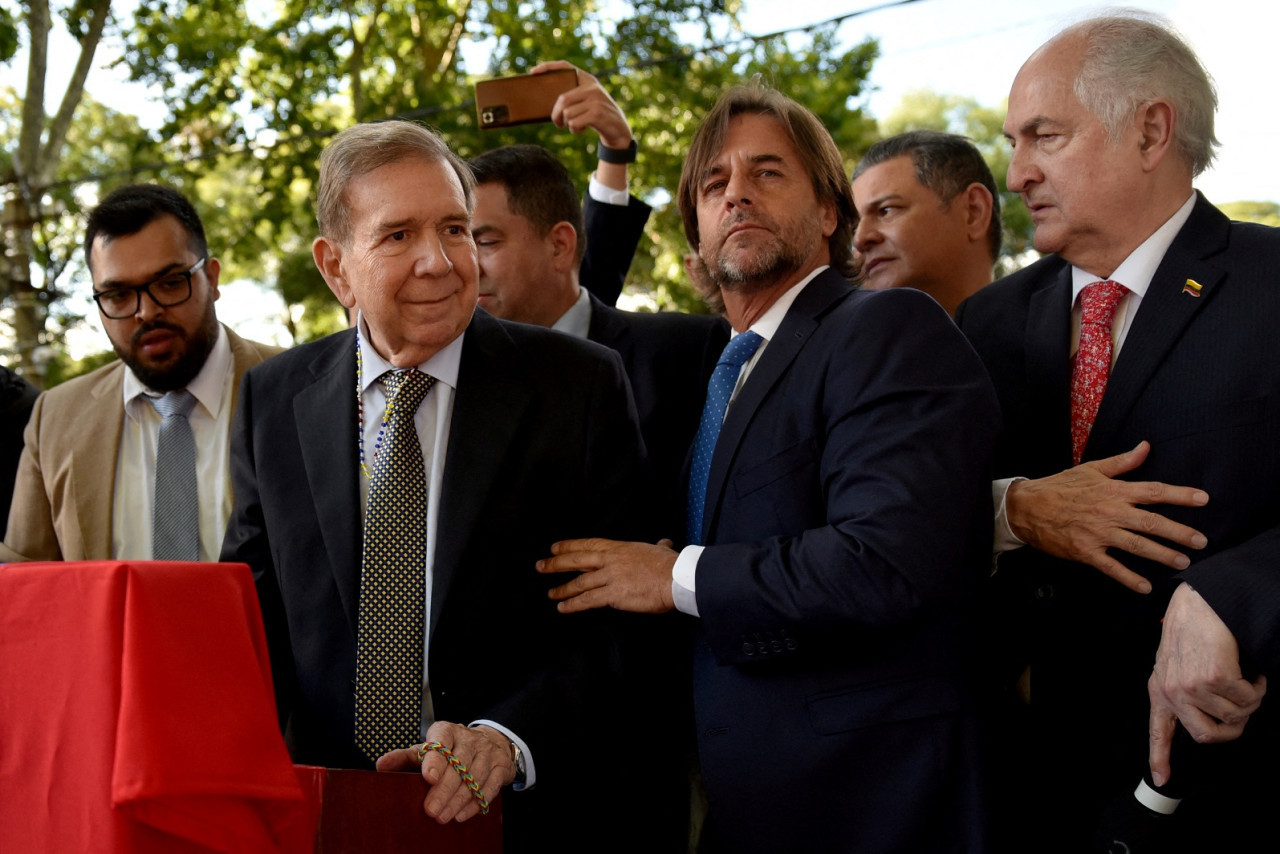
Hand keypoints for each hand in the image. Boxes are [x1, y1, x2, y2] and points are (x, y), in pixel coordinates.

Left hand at [376, 722, 515, 822]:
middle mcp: (469, 739)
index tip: (428, 777)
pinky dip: (476, 802)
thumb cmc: (449, 749)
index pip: (441, 743)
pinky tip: (462, 814)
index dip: (435, 760)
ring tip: (444, 816)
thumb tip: (381, 765)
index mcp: (446, 731)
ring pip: (474, 777)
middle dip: (444, 790)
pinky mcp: (501, 766)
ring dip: (458, 800)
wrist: (488, 742)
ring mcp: (488, 752)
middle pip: (458, 764)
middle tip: (431, 810)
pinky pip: (490, 786)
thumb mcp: (426, 749)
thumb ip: (404, 758)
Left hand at [531, 60, 632, 148]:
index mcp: (588, 80)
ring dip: (567, 124)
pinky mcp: (597, 113)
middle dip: (555, 114)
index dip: (549, 67)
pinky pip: (574, 122)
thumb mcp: (587, 102)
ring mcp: (596, 99)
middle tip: (557, 123)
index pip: (566, 66)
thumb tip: (551, 104)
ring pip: (567, 113)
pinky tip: (580, 129)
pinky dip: (574, 129)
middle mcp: (592, 87)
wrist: (619, 130)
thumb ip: (574, 97)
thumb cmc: (598, 117)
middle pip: (562, 98)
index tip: (533, 72)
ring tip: (574, 126)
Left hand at [537, 538, 676, 613]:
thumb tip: (665, 543)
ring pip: (579, 582)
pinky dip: (574, 604)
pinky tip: (563, 608)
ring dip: (562, 589)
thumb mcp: (661, 550)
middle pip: (577, 560)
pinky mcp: (614, 595)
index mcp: (620, 548)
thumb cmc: (671, 565)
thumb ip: (659, 547)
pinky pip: (588, 600)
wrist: (677, 578)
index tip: (555, 548)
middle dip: (556, 564)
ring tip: (551, 594)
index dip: (569, 546)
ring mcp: (610, 577)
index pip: (588, 545)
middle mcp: (611, 560)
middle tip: (540, 566)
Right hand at [1006, 441, 1207, 592]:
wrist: (1027, 506)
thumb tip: (1146, 447)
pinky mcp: (1085, 551)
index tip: (1203, 499)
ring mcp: (1098, 533)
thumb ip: (1122, 462)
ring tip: (1183, 562)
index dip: (1180, 495)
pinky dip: (1129, 578)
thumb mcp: (1091, 469)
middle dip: (1179, 532)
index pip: (1153, 491)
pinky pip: (1111, 567)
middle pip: (1152, 522)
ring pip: (1137, 545)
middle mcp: (1110, 512)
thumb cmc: (1060, 486)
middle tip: (1201, 541)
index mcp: (1113, 490)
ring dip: (1162, 555)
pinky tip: (1145, 587)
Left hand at [1148, 583, 1265, 785]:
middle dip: (1231, 729)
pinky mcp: (1215, 678)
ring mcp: (1192, 686)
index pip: (1159, 730)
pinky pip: (1247, 700)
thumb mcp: (1174, 663)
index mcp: (1161, 689)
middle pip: (1206, 735)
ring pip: (1233, 717)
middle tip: (1242, 709)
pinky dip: (1257, 689)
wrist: (1200, 602)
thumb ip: (1181, 690)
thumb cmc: (1192, 631)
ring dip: (1248, 702)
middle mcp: (1173, 691)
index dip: (1160, 757)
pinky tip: (1251, 674)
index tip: (1161, 779)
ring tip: (1246, 681)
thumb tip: (1202, 717)